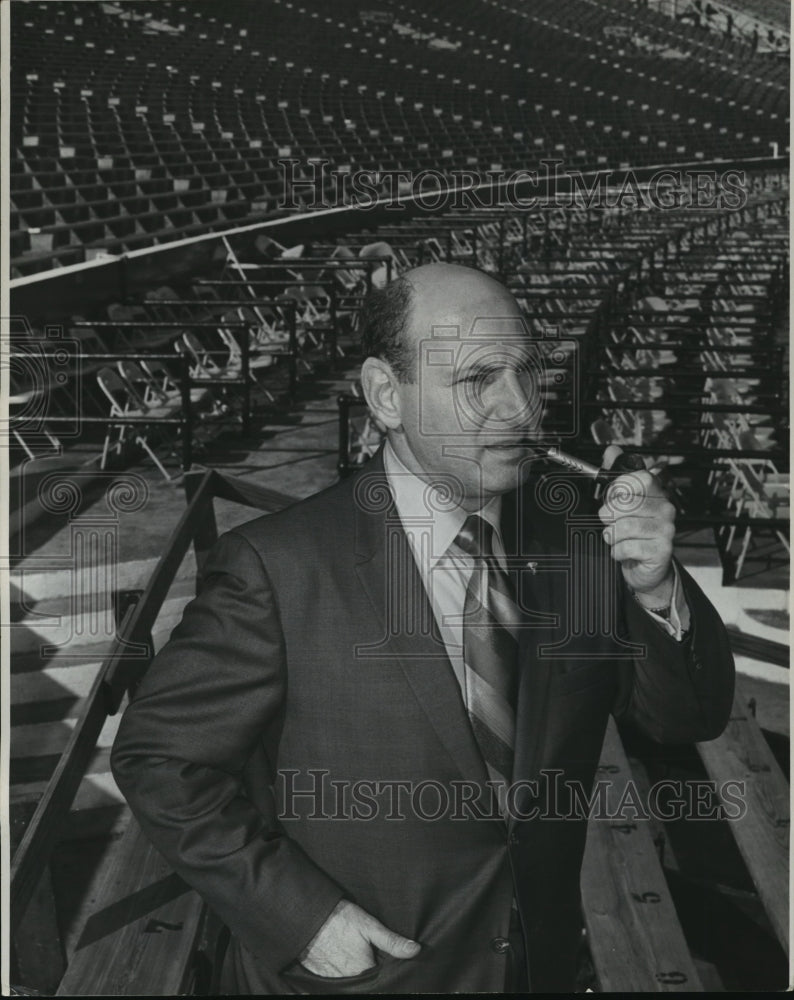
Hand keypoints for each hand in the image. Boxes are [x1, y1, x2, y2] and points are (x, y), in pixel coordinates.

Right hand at [299, 900, 420, 977]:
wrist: (308, 915)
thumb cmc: (340, 918)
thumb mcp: (369, 925)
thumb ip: (391, 941)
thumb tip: (415, 950)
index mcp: (363, 970)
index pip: (378, 979)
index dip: (382, 970)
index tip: (381, 960)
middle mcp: (348, 981)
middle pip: (364, 982)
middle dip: (367, 973)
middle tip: (364, 955)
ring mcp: (332, 981)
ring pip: (350, 984)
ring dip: (354, 975)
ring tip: (351, 957)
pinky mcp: (319, 978)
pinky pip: (334, 984)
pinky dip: (339, 976)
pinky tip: (340, 961)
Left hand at [598, 445, 675, 602]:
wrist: (644, 567)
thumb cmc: (631, 532)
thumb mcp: (620, 501)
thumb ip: (615, 474)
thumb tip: (612, 450)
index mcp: (655, 491)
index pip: (637, 478)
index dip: (618, 488)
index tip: (613, 498)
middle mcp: (665, 508)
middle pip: (624, 503)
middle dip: (608, 516)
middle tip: (611, 523)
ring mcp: (666, 529)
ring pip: (624, 527)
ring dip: (612, 536)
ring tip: (616, 538)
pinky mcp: (663, 550)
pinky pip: (628, 547)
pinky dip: (618, 552)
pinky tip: (623, 552)